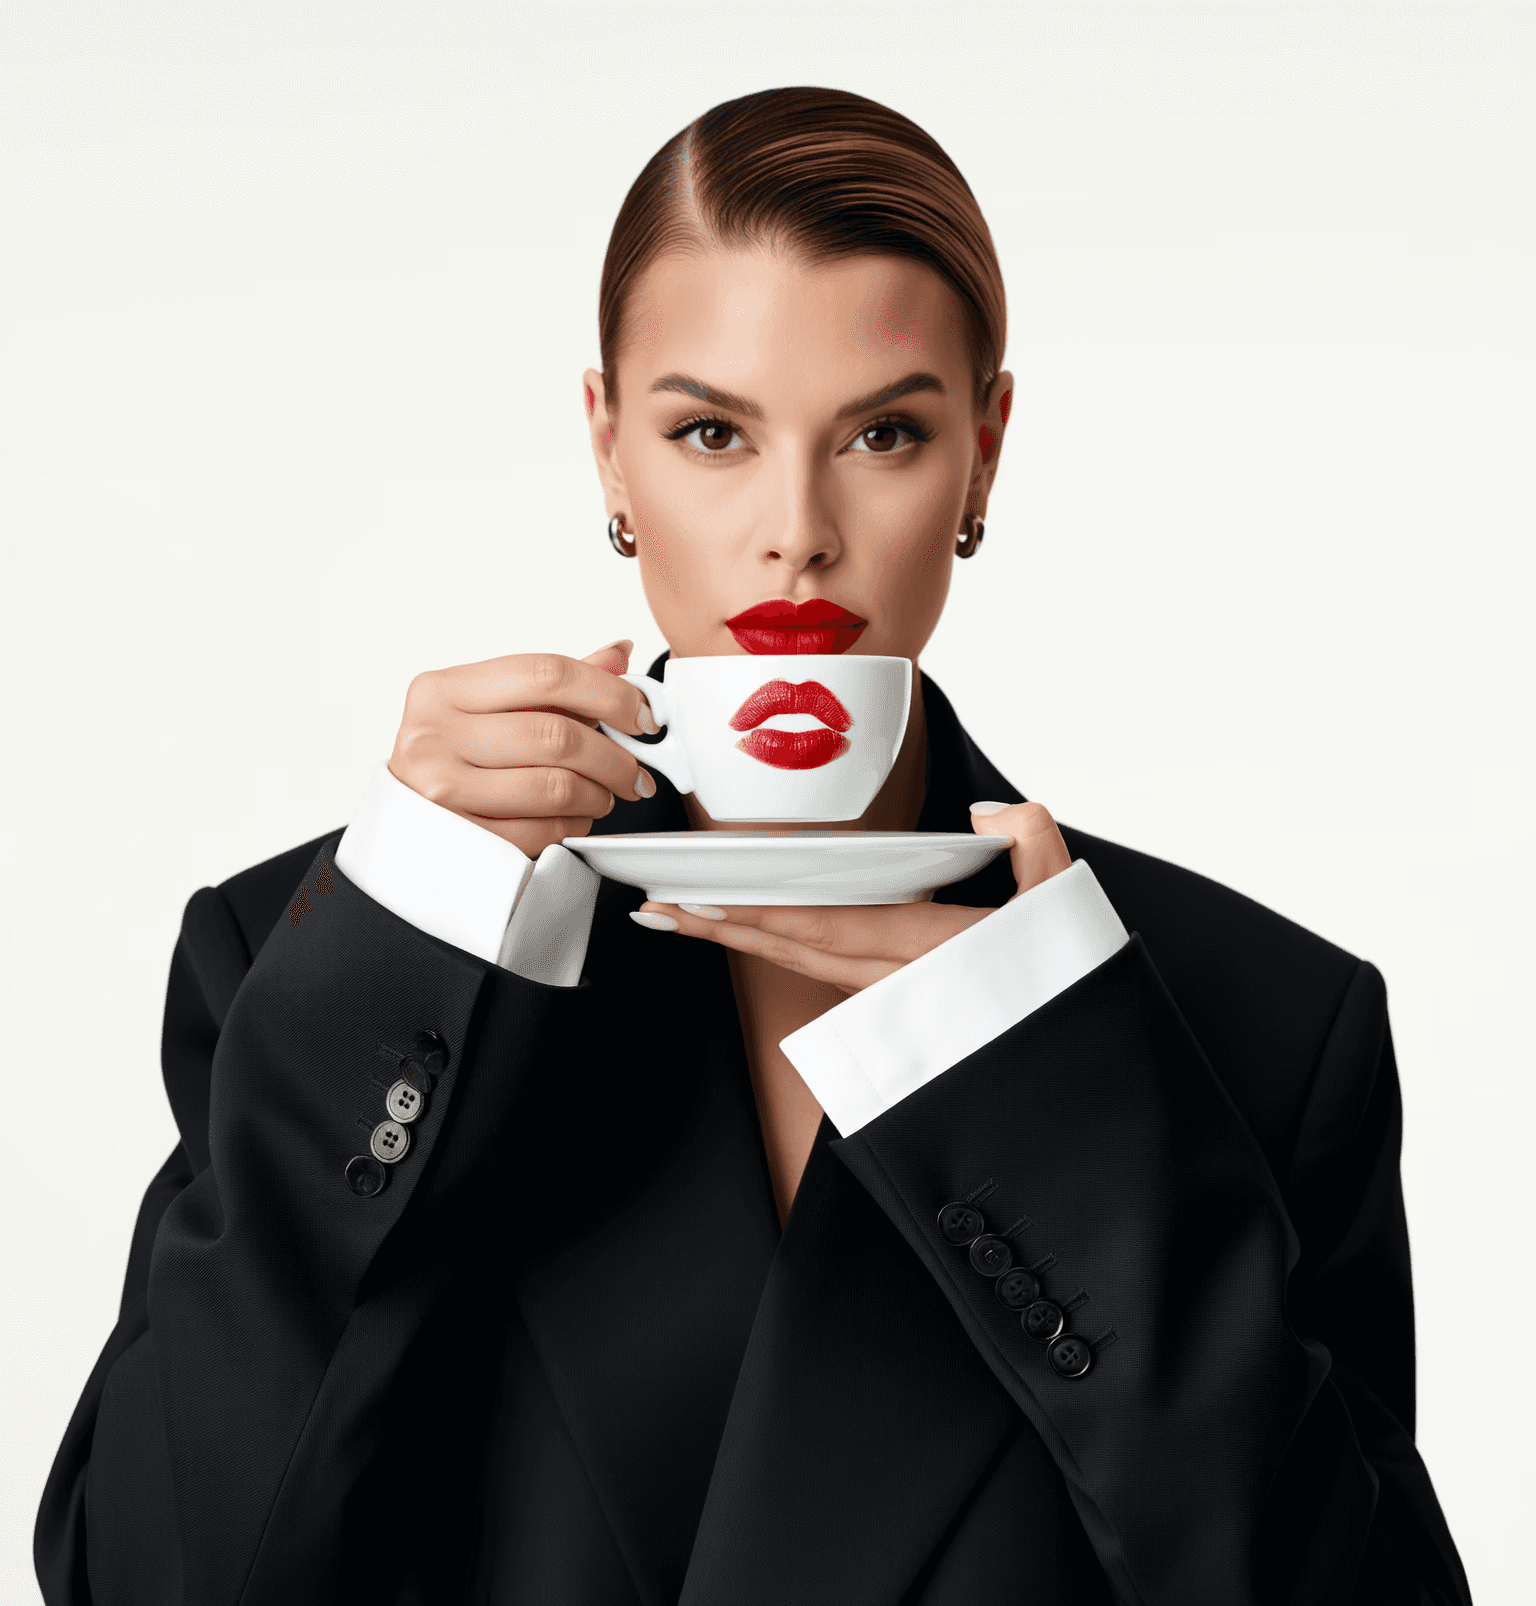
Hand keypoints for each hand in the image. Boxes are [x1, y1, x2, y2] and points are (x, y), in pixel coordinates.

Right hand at [389, 639, 662, 859]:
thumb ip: (553, 685)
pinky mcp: (459, 840)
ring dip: (598, 795)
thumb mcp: (492, 710)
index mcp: (445, 688)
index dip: (609, 694)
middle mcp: (434, 734)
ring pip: (555, 787)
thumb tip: (617, 656)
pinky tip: (574, 818)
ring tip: (604, 795)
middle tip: (635, 772)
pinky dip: (572, 826)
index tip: (641, 716)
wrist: (405, 828)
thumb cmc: (453, 759)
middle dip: (614, 758)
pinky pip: (541, 831)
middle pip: (556, 736)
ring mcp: (442, 789)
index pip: (546, 674)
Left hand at [632, 801, 1071, 993]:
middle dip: (721, 929)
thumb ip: (1030, 840)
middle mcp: (899, 983)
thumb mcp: (1064, 900)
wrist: (1075, 1063)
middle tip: (655, 908)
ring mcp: (891, 1000)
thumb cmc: (1065, 980)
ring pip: (800, 965)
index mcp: (932, 954)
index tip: (704, 899)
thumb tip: (983, 815)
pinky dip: (777, 950)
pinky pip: (819, 973)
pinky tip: (748, 932)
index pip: (829, 928)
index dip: (762, 915)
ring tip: (678, 918)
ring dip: (738, 941)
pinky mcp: (892, 1003)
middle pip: (793, 951)